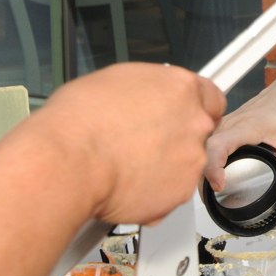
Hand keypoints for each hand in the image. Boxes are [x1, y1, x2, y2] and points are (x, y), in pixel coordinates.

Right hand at [34, 63, 224, 224]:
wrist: (63, 164)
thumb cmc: (76, 122)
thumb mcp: (114, 82)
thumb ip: (148, 89)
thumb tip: (146, 95)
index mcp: (181, 88)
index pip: (211, 98)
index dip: (192, 110)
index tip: (180, 118)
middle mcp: (194, 121)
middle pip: (198, 132)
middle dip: (175, 140)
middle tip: (141, 146)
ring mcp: (191, 158)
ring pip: (185, 164)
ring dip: (163, 168)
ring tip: (125, 167)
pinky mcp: (181, 191)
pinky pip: (172, 193)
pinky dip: (153, 193)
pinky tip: (126, 186)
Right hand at [205, 75, 275, 200]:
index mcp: (247, 126)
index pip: (218, 145)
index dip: (213, 166)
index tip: (219, 184)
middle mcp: (232, 123)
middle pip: (204, 149)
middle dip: (202, 174)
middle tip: (210, 197)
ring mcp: (227, 123)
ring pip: (204, 145)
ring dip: (202, 166)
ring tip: (208, 191)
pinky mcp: (227, 125)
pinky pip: (209, 141)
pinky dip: (207, 158)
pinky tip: (213, 173)